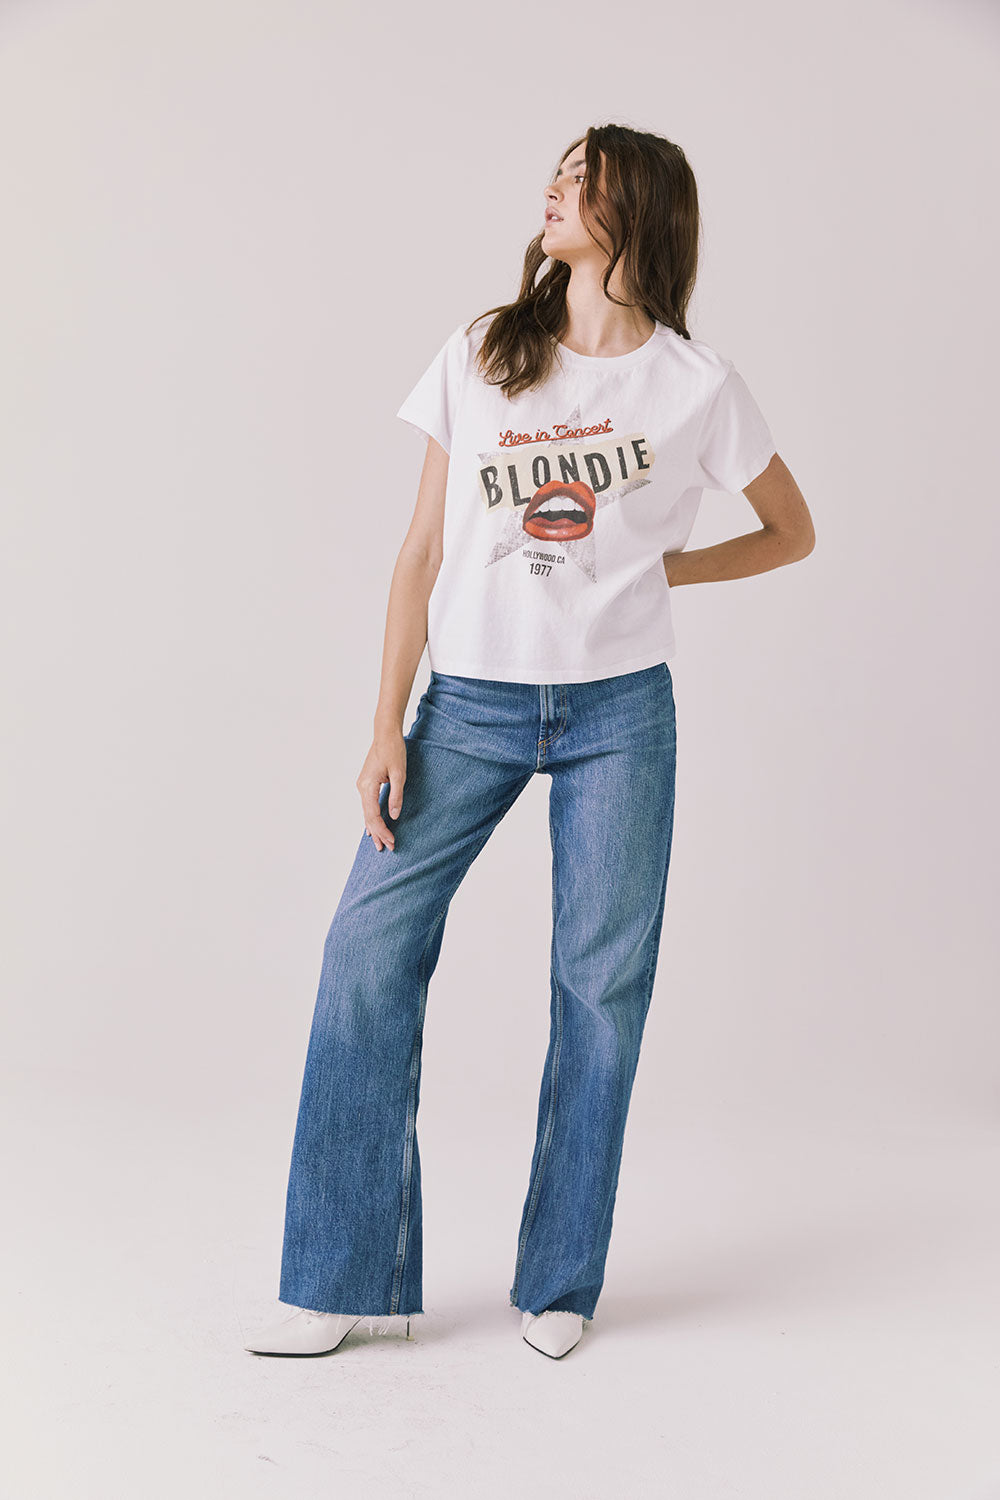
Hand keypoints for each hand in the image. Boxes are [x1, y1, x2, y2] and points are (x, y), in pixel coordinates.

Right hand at [356, 727, 406, 851]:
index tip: (392, 841)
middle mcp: (362, 787)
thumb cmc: (393, 750)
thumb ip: (396, 795)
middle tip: (387, 848)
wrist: (385, 733)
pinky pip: (367, 805)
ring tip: (379, 843)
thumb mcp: (399, 774)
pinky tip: (371, 827)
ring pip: (366, 812)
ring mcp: (362, 785)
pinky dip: (370, 818)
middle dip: (377, 833)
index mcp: (368, 786)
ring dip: (373, 828)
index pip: (373, 815)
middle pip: (368, 817)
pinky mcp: (366, 783)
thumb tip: (394, 815)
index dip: (382, 830)